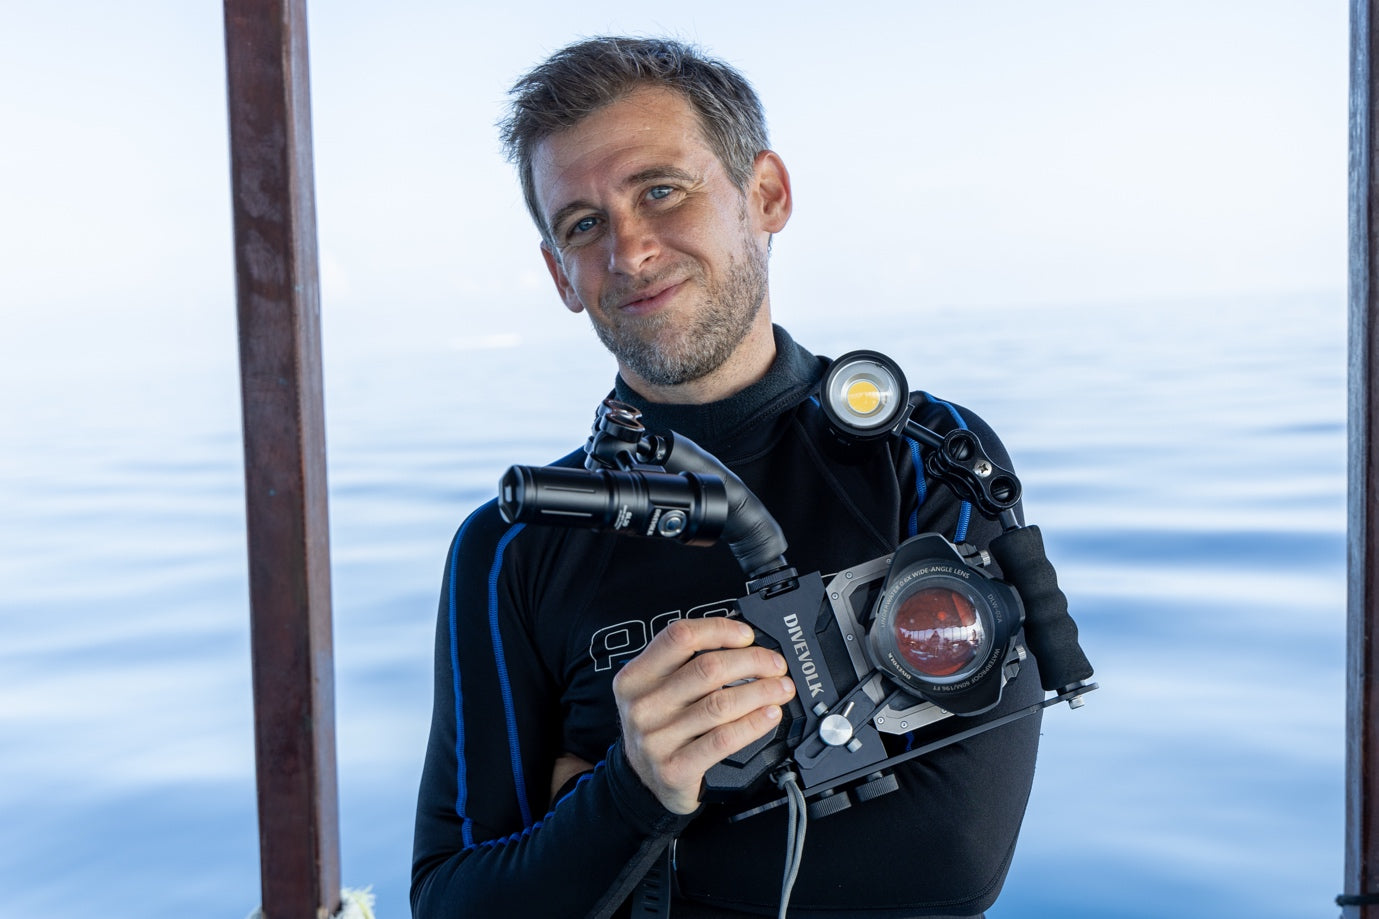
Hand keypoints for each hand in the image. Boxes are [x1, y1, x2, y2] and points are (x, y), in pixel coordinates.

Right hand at [611, 617, 795, 813]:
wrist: (644, 784)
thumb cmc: (658, 730)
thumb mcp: (653, 691)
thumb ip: (683, 665)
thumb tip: (739, 643)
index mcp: (635, 678)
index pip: (679, 637)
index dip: (719, 630)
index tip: (747, 636)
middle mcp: (643, 706)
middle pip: (708, 669)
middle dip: (752, 662)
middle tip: (775, 665)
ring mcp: (657, 739)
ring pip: (720, 703)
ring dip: (761, 692)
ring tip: (781, 689)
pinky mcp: (675, 768)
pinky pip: (723, 739)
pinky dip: (753, 724)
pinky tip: (769, 715)